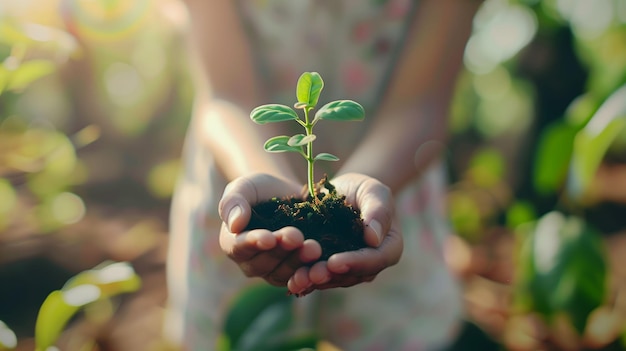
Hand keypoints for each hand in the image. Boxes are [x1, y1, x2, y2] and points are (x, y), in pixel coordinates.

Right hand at [218, 173, 321, 285]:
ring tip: (314, 248)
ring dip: (298, 262)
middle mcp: (250, 263)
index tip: (269, 238)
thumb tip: (234, 225)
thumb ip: (233, 202)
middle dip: (281, 250)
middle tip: (296, 237)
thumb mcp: (245, 187)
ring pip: (283, 273)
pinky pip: (301, 278)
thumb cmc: (260, 189)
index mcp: (232, 243)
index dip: (253, 244)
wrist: (288, 195)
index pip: (239, 248)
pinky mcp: (294, 273)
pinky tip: (323, 263)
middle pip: (263, 264)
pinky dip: (311, 273)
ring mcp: (273, 271)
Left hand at [286, 173, 402, 295]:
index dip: (355, 263)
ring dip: (314, 281)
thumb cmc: (363, 188)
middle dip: (330, 276)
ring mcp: (350, 268)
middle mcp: (371, 264)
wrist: (342, 191)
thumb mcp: (373, 191)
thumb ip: (378, 211)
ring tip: (297, 280)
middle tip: (311, 275)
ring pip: (334, 279)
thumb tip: (374, 238)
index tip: (334, 262)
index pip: (375, 260)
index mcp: (389, 248)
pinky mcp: (330, 268)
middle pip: (352, 275)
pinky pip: (319, 276)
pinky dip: (305, 279)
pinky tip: (290, 280)